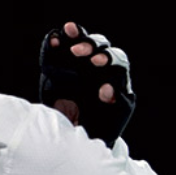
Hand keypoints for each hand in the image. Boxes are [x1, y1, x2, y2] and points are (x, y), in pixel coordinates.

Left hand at [38, 22, 135, 145]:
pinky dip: (113, 90)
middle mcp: (104, 72)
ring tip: (95, 62)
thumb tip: (52, 37)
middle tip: (76, 51)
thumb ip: (51, 62)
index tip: (67, 29)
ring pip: (121, 64)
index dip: (79, 34)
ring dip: (108, 59)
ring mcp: (117, 86)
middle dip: (91, 46)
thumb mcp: (51, 85)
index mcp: (86, 64)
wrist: (71, 145)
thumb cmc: (63, 112)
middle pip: (105, 48)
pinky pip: (124, 94)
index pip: (86, 43)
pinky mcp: (124, 105)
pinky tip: (103, 92)